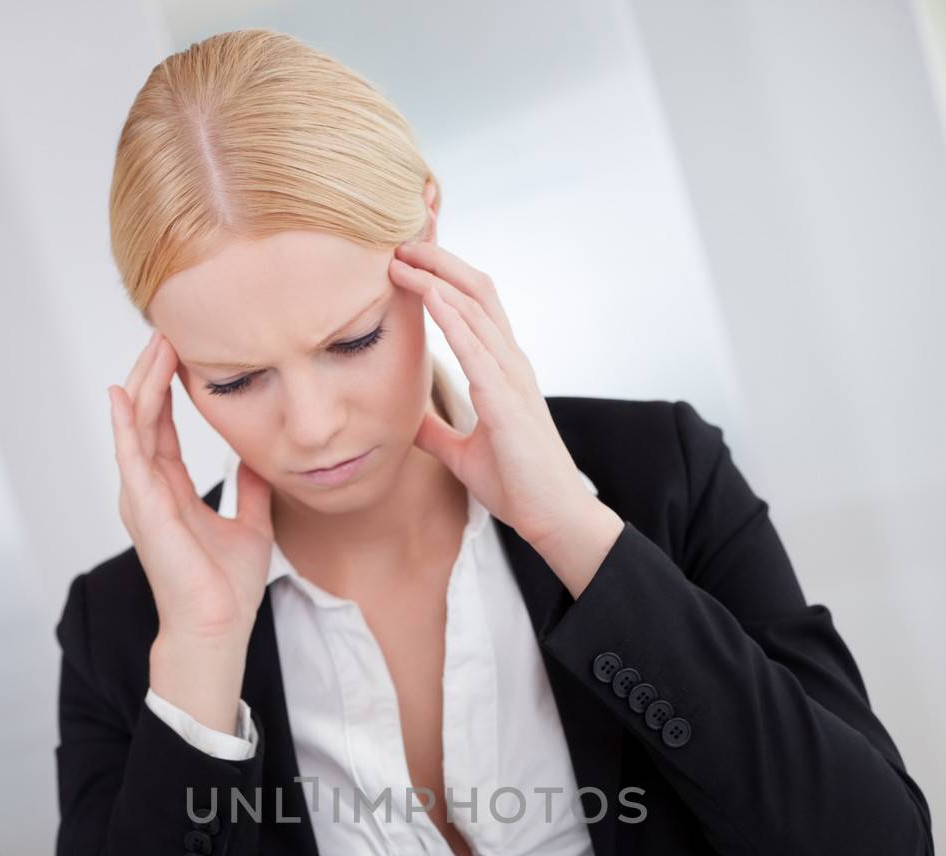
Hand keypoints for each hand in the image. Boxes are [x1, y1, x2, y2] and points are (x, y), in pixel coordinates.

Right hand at [108, 331, 274, 642]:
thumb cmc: (227, 587)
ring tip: (153, 345)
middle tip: (166, 330)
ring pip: (135, 427)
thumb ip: (250, 490)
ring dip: (142, 385)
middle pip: (145, 417)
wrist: (219, 626)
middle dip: (153, 373)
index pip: (164, 427)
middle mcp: (148, 490)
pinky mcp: (144, 510)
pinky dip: (125, 424)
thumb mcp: (251, 524)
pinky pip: (129, 457)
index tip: (183, 351)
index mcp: (170, 490)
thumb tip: (260, 460)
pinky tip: (123, 393)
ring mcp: (141, 498)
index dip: (170, 388)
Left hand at [388, 240, 618, 552]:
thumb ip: (437, 431)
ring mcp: (511, 379)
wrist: (551, 518)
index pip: (474, 306)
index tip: (407, 260)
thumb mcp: (462, 453)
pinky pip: (477, 349)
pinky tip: (428, 296)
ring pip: (475, 310)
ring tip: (402, 258)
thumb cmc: (517, 485)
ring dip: (437, 280)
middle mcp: (510, 363)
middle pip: (477, 290)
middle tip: (399, 243)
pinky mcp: (507, 403)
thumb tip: (407, 419)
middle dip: (439, 261)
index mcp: (502, 370)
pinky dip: (451, 318)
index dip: (443, 276)